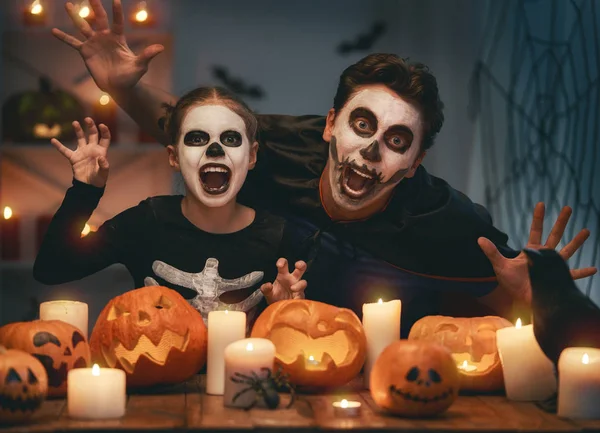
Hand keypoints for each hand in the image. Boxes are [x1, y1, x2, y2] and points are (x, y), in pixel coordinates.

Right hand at [51, 118, 110, 187]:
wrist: (88, 186)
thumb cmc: (99, 179)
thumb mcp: (103, 173)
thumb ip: (104, 165)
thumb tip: (102, 157)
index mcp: (101, 151)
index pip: (105, 138)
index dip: (104, 131)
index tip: (102, 125)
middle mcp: (92, 149)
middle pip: (92, 135)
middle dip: (91, 126)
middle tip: (88, 119)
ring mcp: (82, 152)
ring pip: (80, 138)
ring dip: (78, 130)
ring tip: (75, 122)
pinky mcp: (73, 158)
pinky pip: (65, 151)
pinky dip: (59, 146)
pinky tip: (53, 140)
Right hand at [52, 0, 163, 91]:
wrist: (119, 87)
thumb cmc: (131, 76)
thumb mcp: (140, 66)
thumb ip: (147, 55)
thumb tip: (160, 48)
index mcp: (118, 38)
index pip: (117, 22)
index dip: (116, 12)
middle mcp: (105, 37)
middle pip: (99, 18)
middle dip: (96, 6)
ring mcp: (94, 44)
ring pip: (83, 27)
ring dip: (76, 16)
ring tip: (69, 5)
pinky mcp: (85, 52)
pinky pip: (73, 43)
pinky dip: (64, 38)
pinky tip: (53, 31)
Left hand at [260, 259, 307, 303]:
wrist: (279, 310)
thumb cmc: (275, 298)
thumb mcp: (268, 293)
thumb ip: (265, 289)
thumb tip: (268, 285)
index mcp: (283, 275)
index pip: (284, 265)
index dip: (282, 262)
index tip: (279, 265)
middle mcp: (292, 279)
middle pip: (300, 268)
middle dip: (301, 264)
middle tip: (297, 265)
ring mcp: (298, 288)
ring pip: (303, 282)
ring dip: (299, 285)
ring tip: (292, 288)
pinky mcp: (300, 297)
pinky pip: (302, 296)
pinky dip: (299, 297)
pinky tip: (295, 299)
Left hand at [479, 202, 596, 304]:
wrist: (518, 300)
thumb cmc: (510, 283)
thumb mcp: (499, 266)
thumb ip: (492, 252)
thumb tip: (479, 238)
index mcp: (531, 251)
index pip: (535, 230)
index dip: (538, 217)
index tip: (541, 203)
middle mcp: (544, 256)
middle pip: (554, 235)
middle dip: (560, 222)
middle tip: (568, 207)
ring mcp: (552, 267)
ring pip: (566, 251)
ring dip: (576, 242)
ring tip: (585, 230)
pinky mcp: (557, 280)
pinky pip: (572, 275)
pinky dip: (583, 272)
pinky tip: (594, 268)